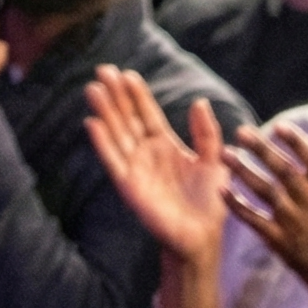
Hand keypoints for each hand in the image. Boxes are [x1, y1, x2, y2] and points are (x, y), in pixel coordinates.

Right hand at [84, 67, 227, 265]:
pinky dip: (102, 142)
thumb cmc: (210, 202)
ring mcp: (135, 166)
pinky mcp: (128, 184)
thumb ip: (206, 133)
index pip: (147, 113)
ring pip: (116, 133)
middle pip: (127, 117)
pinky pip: (113, 160)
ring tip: (94, 88)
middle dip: (116, 95)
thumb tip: (199, 101)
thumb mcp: (214, 162)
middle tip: (104, 70)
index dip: (137, 94)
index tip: (127, 73)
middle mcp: (146, 151)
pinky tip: (92, 123)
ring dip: (104, 112)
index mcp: (164, 143)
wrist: (202, 237)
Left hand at [224, 115, 307, 300]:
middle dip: (263, 151)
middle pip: (286, 173)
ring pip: (267, 194)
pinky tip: (221, 190)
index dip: (298, 143)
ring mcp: (295, 222)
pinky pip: (255, 220)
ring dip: (244, 173)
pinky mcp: (279, 240)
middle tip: (240, 131)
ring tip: (223, 153)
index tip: (278, 126)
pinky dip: (238, 206)